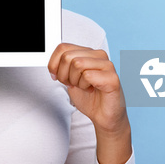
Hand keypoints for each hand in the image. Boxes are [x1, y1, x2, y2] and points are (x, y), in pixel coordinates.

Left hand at [48, 43, 131, 163]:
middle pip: (67, 56)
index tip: (56, 76)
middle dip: (63, 74)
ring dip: (75, 80)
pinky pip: (87, 75)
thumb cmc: (89, 97)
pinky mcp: (112, 78)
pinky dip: (84, 86)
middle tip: (72, 84)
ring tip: (83, 86)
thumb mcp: (69, 77)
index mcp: (88, 52)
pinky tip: (91, 89)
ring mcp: (107, 65)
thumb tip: (52, 63)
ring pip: (77, 64)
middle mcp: (98, 55)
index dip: (54, 64)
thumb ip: (62, 66)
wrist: (104, 116)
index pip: (63, 47)